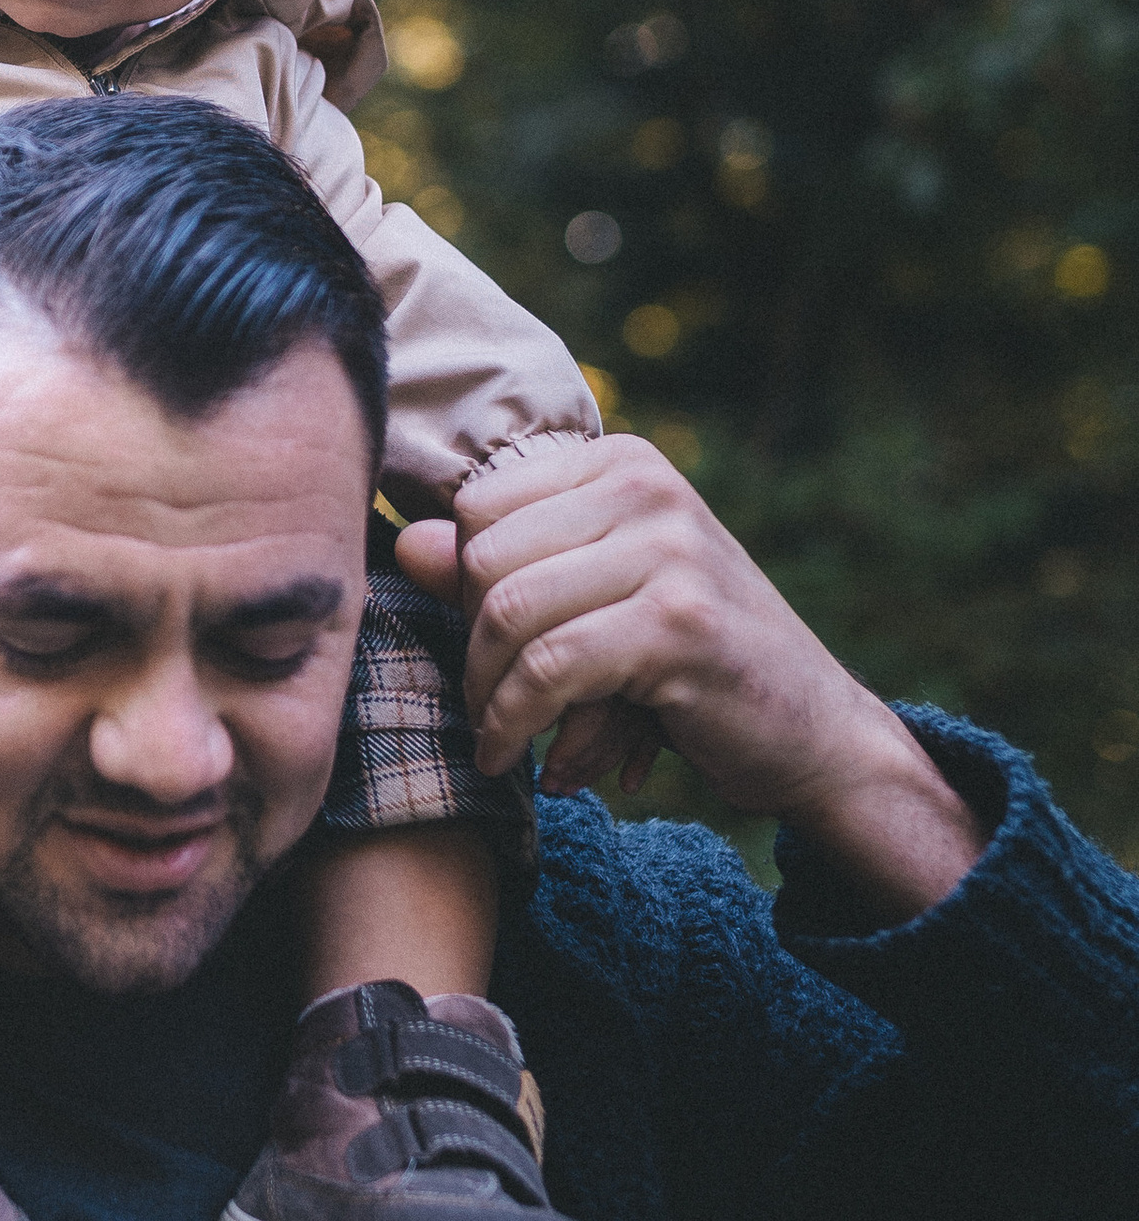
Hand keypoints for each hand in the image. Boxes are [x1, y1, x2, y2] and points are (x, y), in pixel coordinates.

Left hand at [395, 435, 984, 918]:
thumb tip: (407, 543)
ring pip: (509, 610)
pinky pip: (549, 668)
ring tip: (496, 734)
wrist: (813, 731)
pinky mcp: (677, 621)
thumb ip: (506, 567)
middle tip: (489, 702)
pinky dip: (514, 721)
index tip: (489, 647)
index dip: (465, 586)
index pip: (479, 507)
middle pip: (484, 555)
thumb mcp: (596, 601)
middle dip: (471, 642)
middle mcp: (646, 487)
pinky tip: (514, 756)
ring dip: (487, 692)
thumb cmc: (692, 665)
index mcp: (623, 464)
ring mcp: (667, 549)